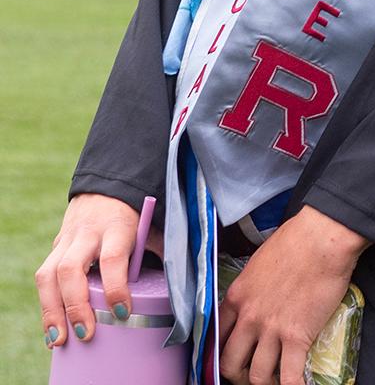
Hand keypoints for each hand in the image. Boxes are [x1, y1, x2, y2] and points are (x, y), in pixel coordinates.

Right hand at [35, 193, 157, 349]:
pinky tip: (52, 331)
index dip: (116, 286)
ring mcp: (65, 241)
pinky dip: (46, 308)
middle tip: (86, 332)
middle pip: (71, 268)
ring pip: (48, 276)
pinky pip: (43, 280)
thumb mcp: (149, 225)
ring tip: (58, 341)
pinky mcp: (54, 249)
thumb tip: (177, 279)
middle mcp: (86, 233)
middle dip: (75, 305)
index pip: (113, 258)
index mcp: (116, 226)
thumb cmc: (132, 213)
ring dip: (51, 312)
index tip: (123, 311)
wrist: (105, 187)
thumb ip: (159, 249)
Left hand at [218, 206, 367, 384]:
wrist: (323, 238)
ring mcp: (271, 330)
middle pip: (230, 364)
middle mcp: (248, 317)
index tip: (234, 356)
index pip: (216, 337)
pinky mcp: (297, 337)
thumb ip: (253, 285)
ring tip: (277, 378)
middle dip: (239, 375)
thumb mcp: (261, 260)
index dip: (222, 352)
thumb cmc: (297, 239)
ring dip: (266, 382)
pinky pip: (290, 376)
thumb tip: (260, 294)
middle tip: (252, 372)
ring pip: (257, 376)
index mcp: (237, 297)